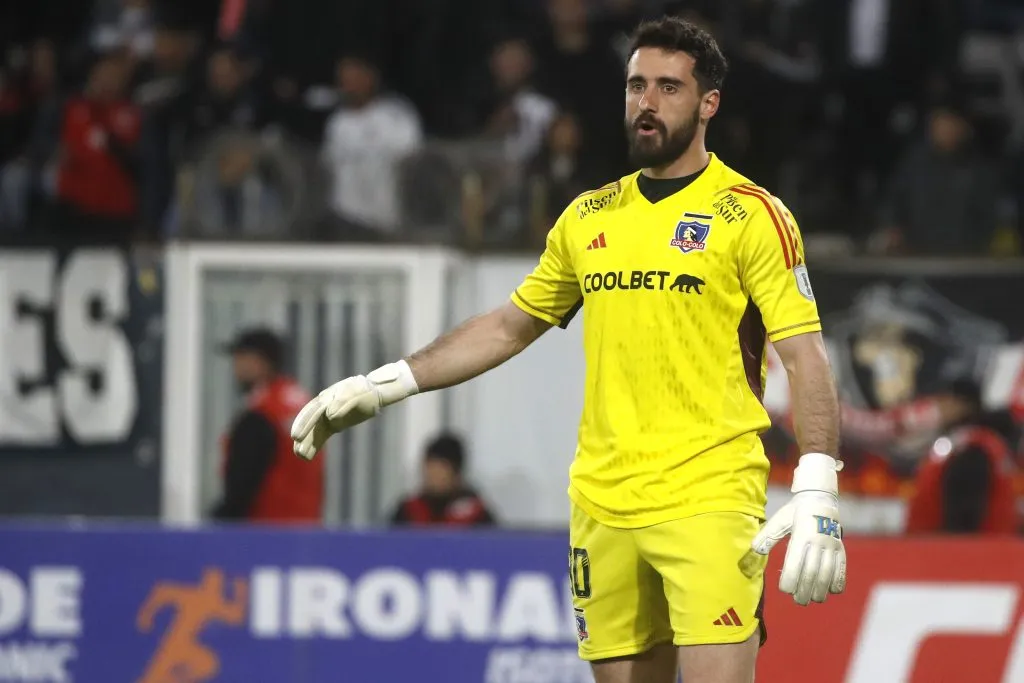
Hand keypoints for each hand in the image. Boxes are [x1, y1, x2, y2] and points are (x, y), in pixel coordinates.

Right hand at [290, 360, 418, 459]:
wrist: (373, 392)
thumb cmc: (364, 391)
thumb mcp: (356, 393)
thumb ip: (343, 403)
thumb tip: (329, 415)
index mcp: (329, 397)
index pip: (314, 411)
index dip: (305, 423)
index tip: (297, 436)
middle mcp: (324, 406)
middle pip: (311, 422)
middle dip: (304, 436)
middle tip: (297, 451)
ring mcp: (328, 415)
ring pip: (314, 430)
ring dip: (307, 442)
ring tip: (300, 456)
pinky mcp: (333, 424)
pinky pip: (322, 435)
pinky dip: (315, 444)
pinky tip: (308, 454)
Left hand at [742, 454, 846, 604]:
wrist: (820, 499)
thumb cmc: (795, 512)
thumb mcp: (779, 520)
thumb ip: (767, 536)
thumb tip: (754, 550)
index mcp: (800, 536)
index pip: (795, 564)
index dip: (790, 580)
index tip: (785, 589)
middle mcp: (818, 542)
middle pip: (812, 574)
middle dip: (804, 591)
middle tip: (798, 601)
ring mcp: (831, 546)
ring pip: (827, 574)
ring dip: (820, 590)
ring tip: (812, 599)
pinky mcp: (841, 548)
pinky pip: (842, 569)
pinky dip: (837, 582)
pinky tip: (830, 591)